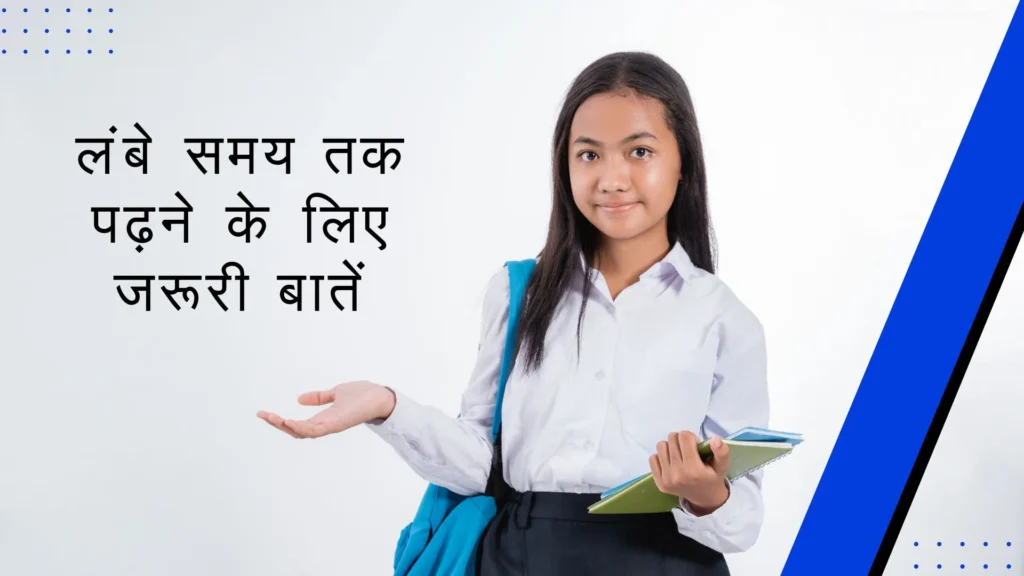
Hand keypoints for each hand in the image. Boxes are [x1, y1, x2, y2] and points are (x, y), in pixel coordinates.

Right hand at [256, 380, 395, 438]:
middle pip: (296, 431)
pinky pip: (315, 430)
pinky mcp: (337, 424)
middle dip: (277, 425)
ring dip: (285, 426)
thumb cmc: (363, 395)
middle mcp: (325, 425)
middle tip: (262, 415)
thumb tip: (299, 399)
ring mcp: (331, 426)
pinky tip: (288, 421)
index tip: (264, 413)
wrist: (381, 396)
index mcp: (323, 419)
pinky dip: (301, 427)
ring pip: (303, 432)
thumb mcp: (336, 393)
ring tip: (271, 417)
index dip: (280, 421)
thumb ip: (320, 397)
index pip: (298, 425)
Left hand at [649, 431, 730, 514]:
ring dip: (670, 447)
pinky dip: (661, 457)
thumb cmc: (712, 477)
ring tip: (679, 455)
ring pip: (661, 446)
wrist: (704, 498)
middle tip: (688, 451)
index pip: (684, 437)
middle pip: (672, 439)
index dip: (691, 437)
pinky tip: (671, 462)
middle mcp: (678, 475)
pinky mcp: (658, 482)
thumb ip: (722, 452)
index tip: (696, 446)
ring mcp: (666, 479)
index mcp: (694, 470)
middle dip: (680, 441)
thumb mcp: (722, 465)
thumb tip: (715, 439)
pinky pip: (652, 458)